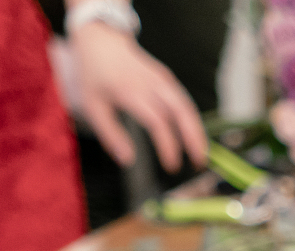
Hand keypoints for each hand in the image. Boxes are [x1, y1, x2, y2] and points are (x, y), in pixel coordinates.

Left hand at [70, 22, 209, 170]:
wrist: (101, 40)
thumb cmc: (94, 75)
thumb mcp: (93, 106)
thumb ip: (110, 135)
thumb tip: (127, 160)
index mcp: (131, 92)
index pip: (158, 121)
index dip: (168, 145)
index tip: (171, 165)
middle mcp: (151, 83)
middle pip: (181, 111)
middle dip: (193, 137)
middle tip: (199, 162)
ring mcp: (161, 78)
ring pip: (186, 105)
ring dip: (196, 129)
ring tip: (201, 152)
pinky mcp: (166, 77)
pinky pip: (183, 100)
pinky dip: (191, 119)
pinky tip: (193, 135)